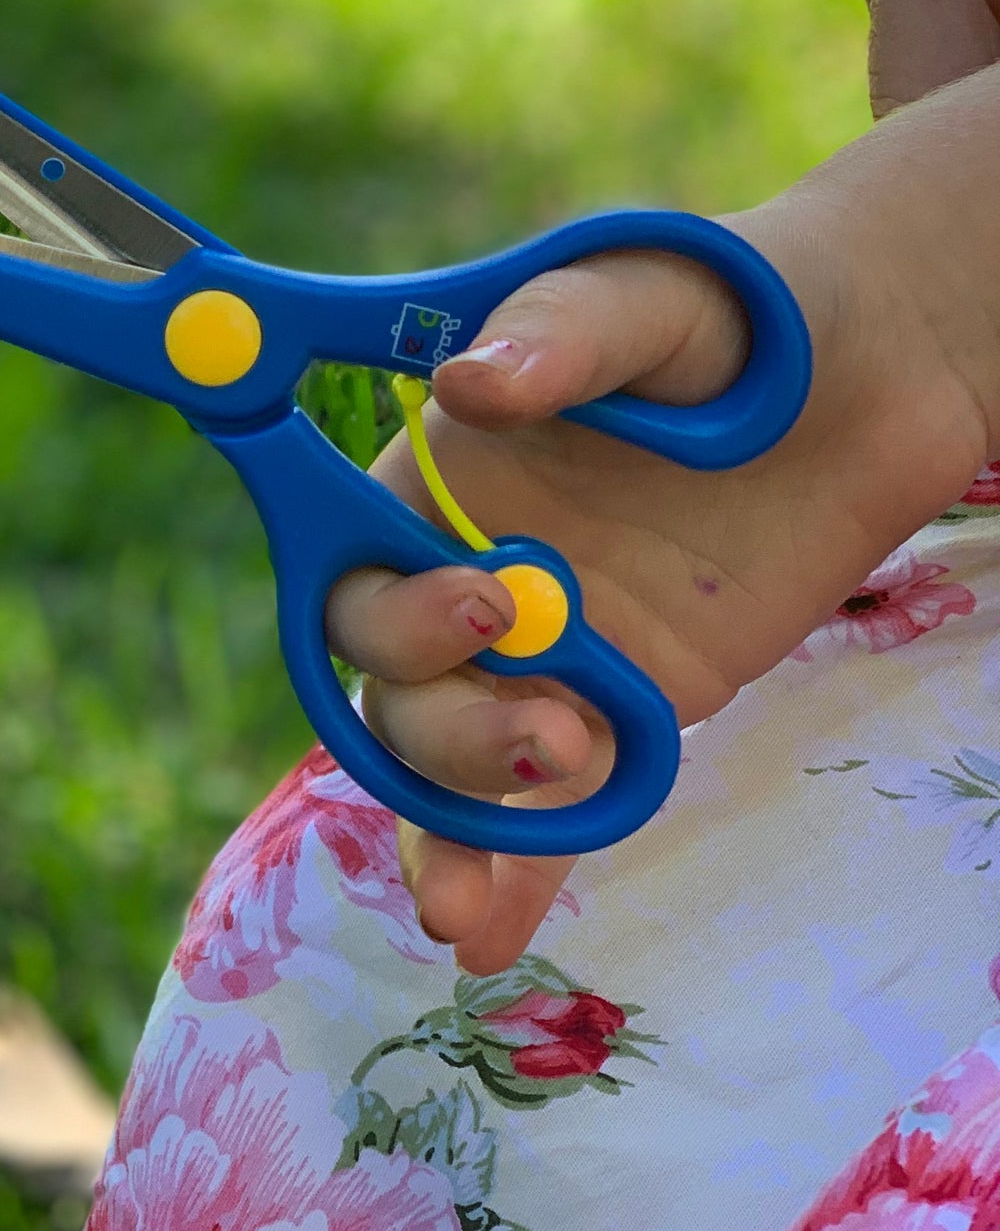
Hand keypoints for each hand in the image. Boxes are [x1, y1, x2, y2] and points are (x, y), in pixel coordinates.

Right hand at [325, 139, 995, 973]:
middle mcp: (467, 574)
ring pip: (451, 764)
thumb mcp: (654, 294)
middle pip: (393, 687)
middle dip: (448, 725)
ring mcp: (545, 654)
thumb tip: (472, 385)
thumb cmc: (739, 311)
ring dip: (466, 814)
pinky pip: (543, 811)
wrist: (876, 376)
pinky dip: (508, 875)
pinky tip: (485, 935)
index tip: (480, 605)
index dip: (391, 607)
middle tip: (556, 723)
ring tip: (540, 818)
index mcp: (436, 476)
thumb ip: (564, 334)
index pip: (354, 566)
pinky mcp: (623, 711)